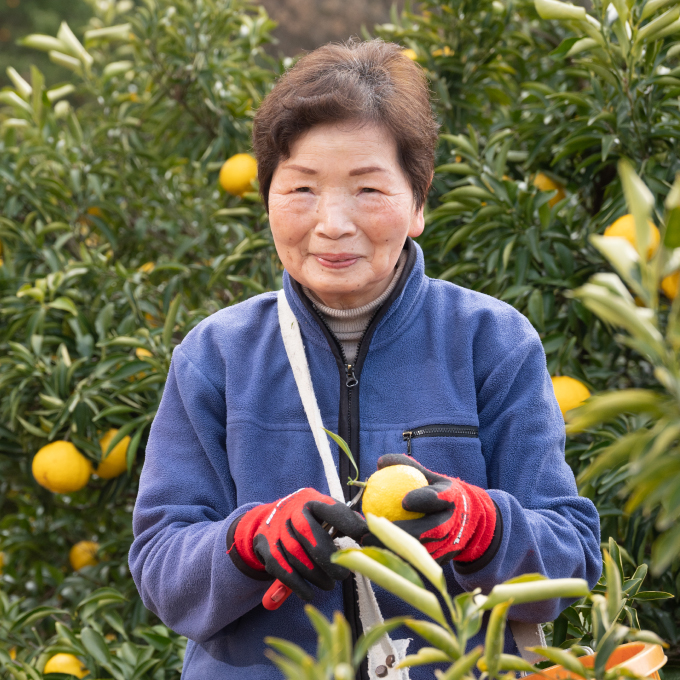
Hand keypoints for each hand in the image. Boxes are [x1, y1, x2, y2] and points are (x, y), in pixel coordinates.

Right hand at [228, 488, 366, 599]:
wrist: (269, 517)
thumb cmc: (309, 519)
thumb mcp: (326, 513)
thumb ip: (348, 523)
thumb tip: (375, 538)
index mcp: (313, 501)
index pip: (333, 511)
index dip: (350, 526)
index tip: (367, 541)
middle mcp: (293, 511)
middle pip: (309, 534)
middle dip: (328, 559)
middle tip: (344, 575)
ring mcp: (277, 527)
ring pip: (295, 555)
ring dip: (315, 575)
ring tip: (329, 584)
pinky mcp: (265, 545)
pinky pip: (280, 568)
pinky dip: (296, 585)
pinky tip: (309, 593)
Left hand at [365, 454, 497, 564]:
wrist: (471, 524)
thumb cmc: (443, 495)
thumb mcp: (433, 477)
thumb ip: (407, 467)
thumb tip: (380, 461)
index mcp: (451, 499)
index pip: (437, 498)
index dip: (423, 500)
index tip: (404, 501)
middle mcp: (451, 524)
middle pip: (425, 531)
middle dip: (397, 531)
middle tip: (370, 525)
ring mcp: (447, 546)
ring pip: (417, 551)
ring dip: (389, 547)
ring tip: (365, 540)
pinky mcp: (439, 562)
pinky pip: (414, 562)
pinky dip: (392, 557)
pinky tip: (371, 550)